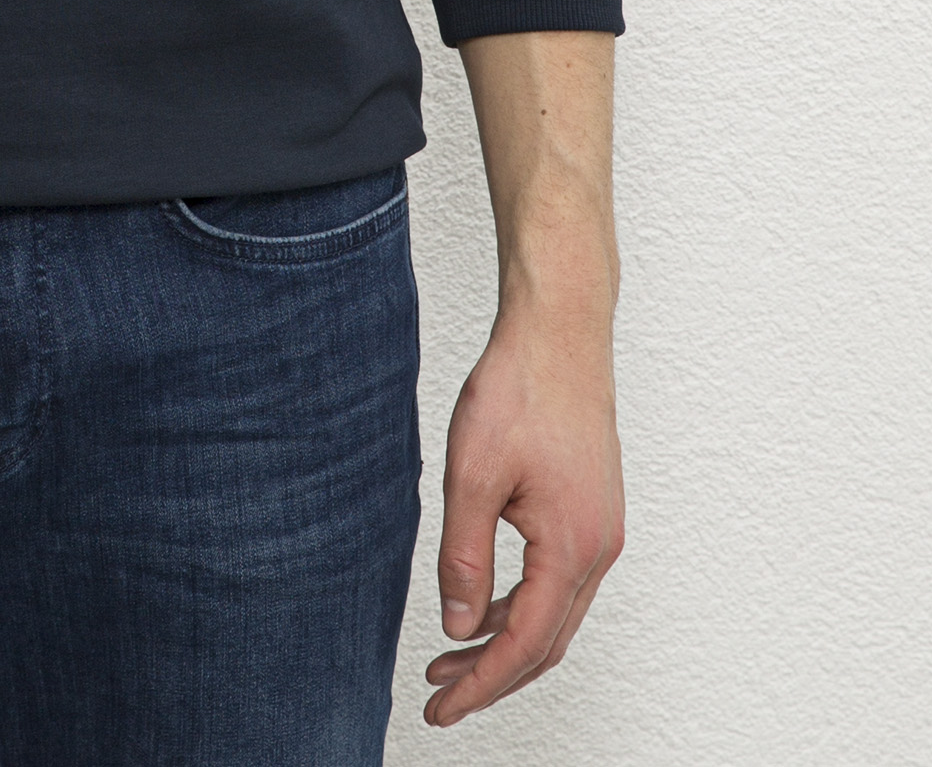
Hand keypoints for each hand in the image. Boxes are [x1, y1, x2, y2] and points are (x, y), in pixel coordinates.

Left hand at [425, 289, 624, 725]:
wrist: (559, 330)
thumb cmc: (520, 389)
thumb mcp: (472, 474)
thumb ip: (465, 556)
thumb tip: (459, 627)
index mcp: (571, 547)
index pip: (524, 645)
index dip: (481, 685)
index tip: (441, 710)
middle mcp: (598, 548)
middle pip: (547, 642)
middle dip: (493, 676)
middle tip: (440, 696)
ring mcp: (601, 530)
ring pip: (556, 614)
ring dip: (507, 640)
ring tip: (452, 655)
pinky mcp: (593, 510)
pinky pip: (560, 581)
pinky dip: (523, 605)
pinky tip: (486, 602)